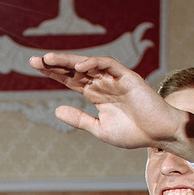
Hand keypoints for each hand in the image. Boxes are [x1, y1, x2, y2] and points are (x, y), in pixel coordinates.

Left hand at [35, 54, 193, 157]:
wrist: (159, 135)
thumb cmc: (133, 133)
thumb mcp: (99, 129)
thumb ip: (79, 119)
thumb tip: (56, 110)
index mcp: (96, 94)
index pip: (70, 79)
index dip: (53, 73)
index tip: (34, 66)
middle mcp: (103, 83)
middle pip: (75, 69)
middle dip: (55, 64)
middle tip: (33, 60)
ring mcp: (115, 79)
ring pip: (89, 64)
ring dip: (69, 60)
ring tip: (49, 59)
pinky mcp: (128, 77)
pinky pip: (109, 64)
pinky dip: (94, 63)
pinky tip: (79, 68)